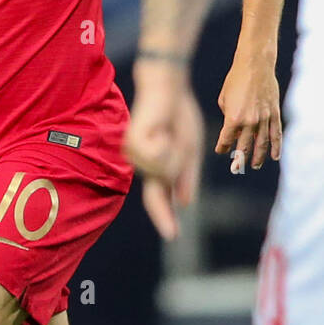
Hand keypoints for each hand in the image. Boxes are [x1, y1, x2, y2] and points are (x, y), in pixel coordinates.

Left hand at [124, 66, 203, 239]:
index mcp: (157, 168)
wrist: (168, 89)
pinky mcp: (133, 144)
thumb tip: (184, 203)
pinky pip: (158, 158)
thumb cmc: (179, 116)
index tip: (172, 235)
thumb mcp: (190, 150)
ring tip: (169, 131)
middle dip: (180, 165)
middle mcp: (143, 165)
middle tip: (177, 137)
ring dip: (175, 153)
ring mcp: (135, 155)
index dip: (165, 217)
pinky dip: (166, 145)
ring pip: (164, 171)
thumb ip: (186, 177)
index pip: (159, 199)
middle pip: (167, 183)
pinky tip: (162, 129)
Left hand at [215, 52, 280, 170]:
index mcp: (233, 118)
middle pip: (244, 147)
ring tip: (254, 165)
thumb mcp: (224, 98)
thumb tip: (232, 128)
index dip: (223, 147)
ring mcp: (263, 118)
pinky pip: (276, 134)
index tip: (222, 151)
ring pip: (261, 144)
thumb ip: (227, 116)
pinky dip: (276, 146)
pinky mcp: (274, 113)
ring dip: (258, 157)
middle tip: (236, 169)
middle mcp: (249, 121)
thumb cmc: (235, 79)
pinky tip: (275, 157)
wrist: (255, 65)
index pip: (226, 140)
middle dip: (239, 160)